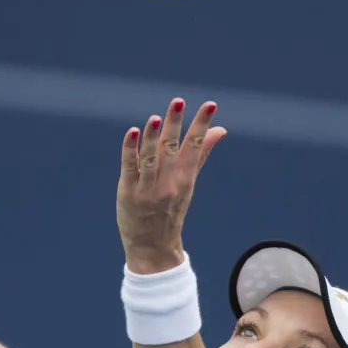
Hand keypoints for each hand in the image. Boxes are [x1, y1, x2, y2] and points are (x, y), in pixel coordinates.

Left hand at [117, 98, 226, 272]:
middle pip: (171, 148)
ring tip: (156, 118)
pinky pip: (129, 168)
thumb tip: (220, 129)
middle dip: (175, 124)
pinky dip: (130, 150)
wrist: (152, 245)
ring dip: (153, 138)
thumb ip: (201, 153)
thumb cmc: (171, 209)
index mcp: (185, 177)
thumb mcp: (188, 182)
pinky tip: (132, 133)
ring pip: (150, 158)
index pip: (195, 146)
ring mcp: (147, 188)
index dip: (202, 124)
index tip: (210, 104)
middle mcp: (168, 182)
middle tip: (178, 102)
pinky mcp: (127, 192)